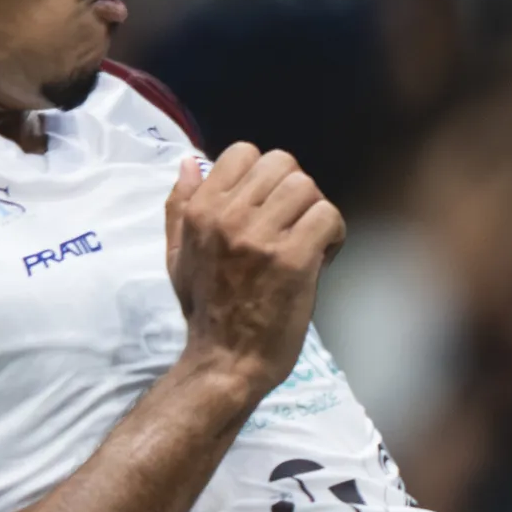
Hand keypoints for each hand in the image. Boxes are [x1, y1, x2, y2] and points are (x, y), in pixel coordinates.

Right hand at [163, 144, 337, 392]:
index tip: (270, 207)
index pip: (244, 152)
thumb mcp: (177, 253)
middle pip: (282, 164)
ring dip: (316, 212)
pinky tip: (322, 257)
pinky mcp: (293, 259)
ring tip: (309, 242)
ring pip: (308, 187)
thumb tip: (190, 161)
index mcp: (201, 210)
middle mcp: (229, 216)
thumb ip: (181, 206)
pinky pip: (328, 216)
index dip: (265, 175)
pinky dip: (334, 234)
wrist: (226, 359)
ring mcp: (262, 237)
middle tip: (295, 225)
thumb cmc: (206, 308)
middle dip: (296, 192)